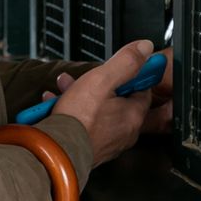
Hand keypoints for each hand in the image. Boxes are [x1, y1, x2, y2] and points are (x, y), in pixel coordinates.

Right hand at [50, 41, 157, 166]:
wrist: (55, 152)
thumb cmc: (78, 120)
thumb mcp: (102, 80)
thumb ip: (125, 62)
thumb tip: (145, 48)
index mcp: (132, 115)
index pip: (141, 89)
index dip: (131, 74)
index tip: (124, 65)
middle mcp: (123, 132)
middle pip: (116, 100)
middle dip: (97, 84)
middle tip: (84, 78)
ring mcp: (106, 143)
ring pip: (97, 111)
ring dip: (80, 97)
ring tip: (63, 90)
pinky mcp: (88, 149)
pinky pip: (84, 125)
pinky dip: (72, 114)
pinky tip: (55, 107)